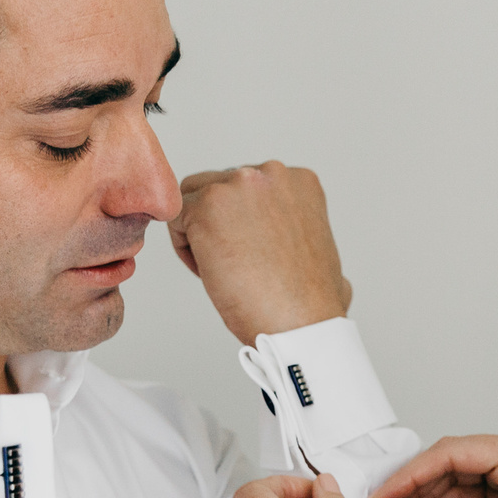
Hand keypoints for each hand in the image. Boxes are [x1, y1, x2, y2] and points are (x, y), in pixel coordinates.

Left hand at [167, 161, 353, 344]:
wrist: (301, 324)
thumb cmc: (311, 301)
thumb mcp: (320, 249)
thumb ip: (298, 229)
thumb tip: (288, 246)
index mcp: (299, 181)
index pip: (249, 186)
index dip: (243, 223)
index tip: (250, 253)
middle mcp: (271, 173)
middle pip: (220, 186)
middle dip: (219, 223)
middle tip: (232, 263)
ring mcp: (239, 185)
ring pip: (194, 199)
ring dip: (200, 232)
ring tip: (221, 269)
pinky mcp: (208, 206)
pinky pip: (176, 220)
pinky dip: (185, 248)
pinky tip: (210, 273)